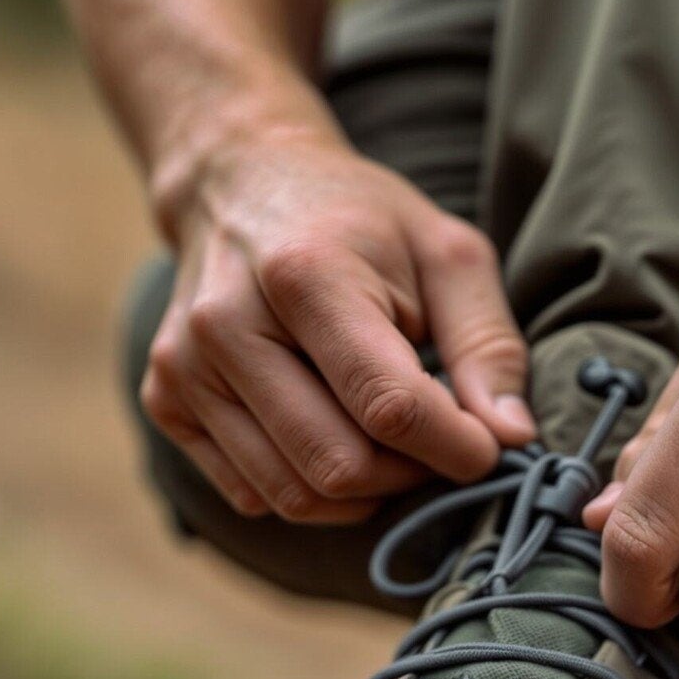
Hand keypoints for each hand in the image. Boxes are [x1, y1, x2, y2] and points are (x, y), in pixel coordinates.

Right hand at [143, 123, 534, 522]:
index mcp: (306, 275)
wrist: (241, 183)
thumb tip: (512, 437)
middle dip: (410, 473)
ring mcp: (184, 368)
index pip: (386, 404)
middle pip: (338, 464)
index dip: (452, 445)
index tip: (490, 447)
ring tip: (396, 440)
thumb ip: (487, 343)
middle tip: (444, 440)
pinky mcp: (166, 399)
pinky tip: (337, 434)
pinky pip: (250, 493)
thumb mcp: (446, 252)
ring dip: (364, 491)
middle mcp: (228, 326)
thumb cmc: (358, 220)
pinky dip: (309, 487)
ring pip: (293, 495)